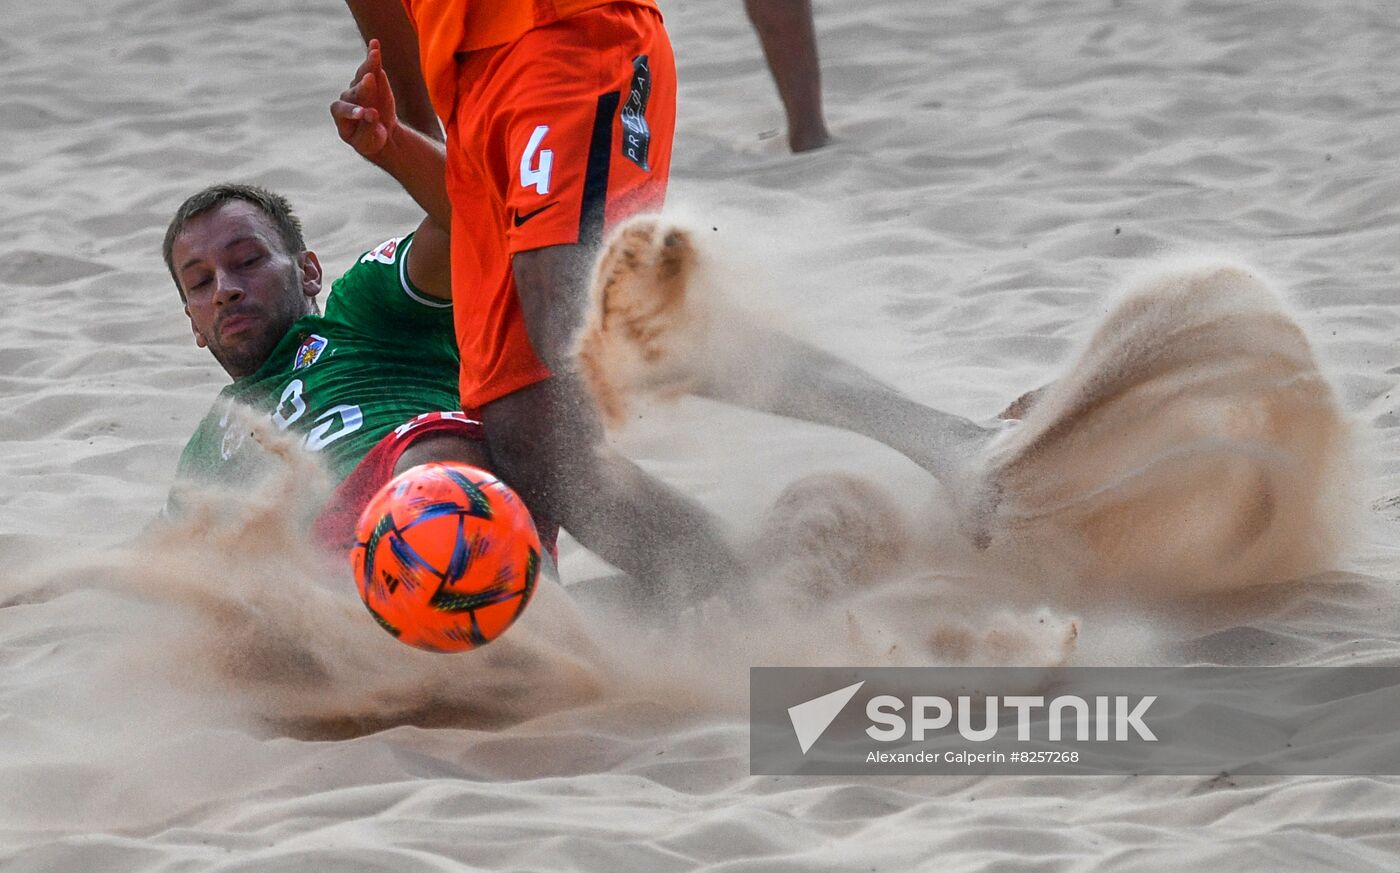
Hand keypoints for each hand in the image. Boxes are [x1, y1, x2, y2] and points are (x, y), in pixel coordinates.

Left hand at [330, 38, 397, 157]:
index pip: (343, 111)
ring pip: (362, 75)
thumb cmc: (369, 140)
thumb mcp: (368, 141)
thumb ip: (368, 129)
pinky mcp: (373, 79)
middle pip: (355, 91)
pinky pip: (372, 67)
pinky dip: (374, 56)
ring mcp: (359, 86)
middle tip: (370, 80)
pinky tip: (375, 43)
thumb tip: (373, 114)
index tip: (364, 114)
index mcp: (340, 114)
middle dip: (364, 87)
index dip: (352, 112)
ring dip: (368, 64)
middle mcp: (347, 97)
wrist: (378, 132)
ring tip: (374, 54)